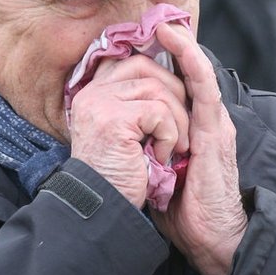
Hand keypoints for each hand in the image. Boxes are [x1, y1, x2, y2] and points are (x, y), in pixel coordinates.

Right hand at [68, 53, 190, 208]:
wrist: (108, 213)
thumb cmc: (122, 178)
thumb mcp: (129, 134)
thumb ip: (137, 104)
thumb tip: (167, 74)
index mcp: (94, 93)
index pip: (130, 61)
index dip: (159, 69)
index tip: (179, 89)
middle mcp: (92, 93)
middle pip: (146, 67)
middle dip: (175, 93)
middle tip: (183, 129)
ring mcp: (99, 103)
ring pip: (158, 89)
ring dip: (177, 121)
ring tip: (174, 148)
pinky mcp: (112, 119)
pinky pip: (158, 111)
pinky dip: (170, 135)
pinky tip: (161, 156)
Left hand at [148, 24, 248, 274]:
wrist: (212, 239)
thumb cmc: (184, 212)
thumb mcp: (158, 172)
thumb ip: (145, 150)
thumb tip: (116, 140)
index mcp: (193, 130)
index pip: (179, 87)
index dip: (164, 61)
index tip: (141, 39)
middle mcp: (206, 122)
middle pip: (190, 74)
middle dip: (173, 45)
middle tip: (152, 17)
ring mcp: (214, 125)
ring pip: (198, 74)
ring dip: (182, 45)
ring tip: (163, 20)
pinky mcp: (215, 133)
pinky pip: (203, 89)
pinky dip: (191, 62)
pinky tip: (179, 43)